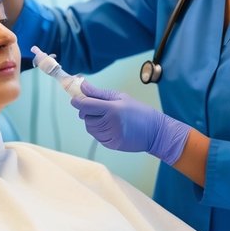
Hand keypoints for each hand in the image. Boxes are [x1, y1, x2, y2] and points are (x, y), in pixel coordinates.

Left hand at [70, 80, 190, 164]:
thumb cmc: (138, 111)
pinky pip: (96, 136)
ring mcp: (110, 136)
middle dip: (87, 112)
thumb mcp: (120, 97)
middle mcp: (110, 123)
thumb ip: (98, 93)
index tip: (75, 99)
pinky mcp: (111, 145)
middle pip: (85, 117)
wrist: (154, 131)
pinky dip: (99, 131)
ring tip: (107, 118)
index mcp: (112, 108)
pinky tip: (111, 127)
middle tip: (99, 109)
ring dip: (93, 122)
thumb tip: (82, 86)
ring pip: (90, 127)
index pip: (85, 105)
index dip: (77, 101)